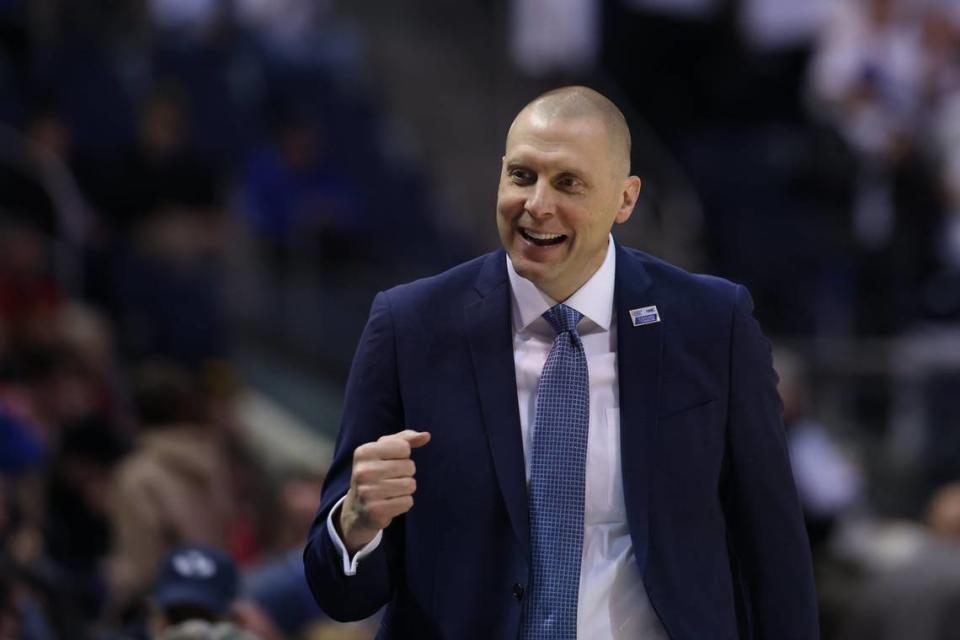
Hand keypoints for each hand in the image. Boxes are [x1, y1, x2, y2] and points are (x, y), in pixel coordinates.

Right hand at [337, 429, 430, 553]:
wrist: (357, 508)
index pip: (403, 447)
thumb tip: (426, 435)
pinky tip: (390, 503)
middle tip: (390, 479)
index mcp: (364, 452)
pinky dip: (403, 503)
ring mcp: (368, 492)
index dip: (402, 456)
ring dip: (406, 489)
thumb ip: (406, 439)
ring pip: (410, 485)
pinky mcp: (376, 511)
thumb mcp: (384, 450)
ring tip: (390, 491)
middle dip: (406, 473)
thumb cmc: (376, 473)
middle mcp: (363, 471)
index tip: (389, 462)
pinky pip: (407, 502)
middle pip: (409, 466)